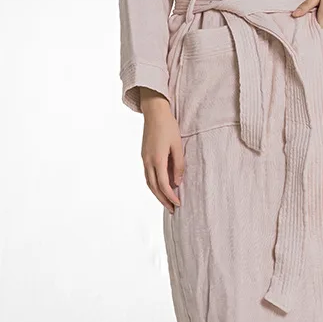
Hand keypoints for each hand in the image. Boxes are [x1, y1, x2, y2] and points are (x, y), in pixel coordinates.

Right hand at [140, 88, 183, 213]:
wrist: (154, 112)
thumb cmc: (168, 126)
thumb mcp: (177, 145)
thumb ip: (178, 164)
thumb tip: (178, 182)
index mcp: (156, 159)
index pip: (163, 185)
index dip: (171, 196)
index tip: (178, 204)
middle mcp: (147, 162)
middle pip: (153, 187)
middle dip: (163, 200)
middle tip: (172, 209)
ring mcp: (144, 159)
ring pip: (149, 182)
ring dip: (157, 194)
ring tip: (167, 202)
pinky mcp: (144, 155)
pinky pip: (148, 175)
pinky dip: (154, 184)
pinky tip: (161, 186)